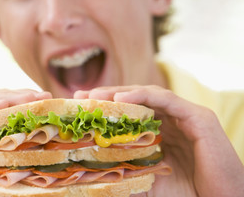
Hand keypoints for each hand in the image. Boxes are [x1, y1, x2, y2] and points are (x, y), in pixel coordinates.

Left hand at [74, 86, 243, 196]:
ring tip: (96, 96)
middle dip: (108, 96)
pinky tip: (121, 98)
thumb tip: (93, 175)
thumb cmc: (187, 194)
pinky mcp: (198, 117)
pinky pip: (166, 99)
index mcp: (161, 131)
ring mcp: (185, 116)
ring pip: (148, 95)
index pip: (129, 113)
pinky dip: (143, 95)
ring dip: (121, 92)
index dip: (105, 108)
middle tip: (82, 96)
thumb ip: (127, 173)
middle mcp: (172, 120)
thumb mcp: (147, 180)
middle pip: (136, 100)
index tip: (81, 107)